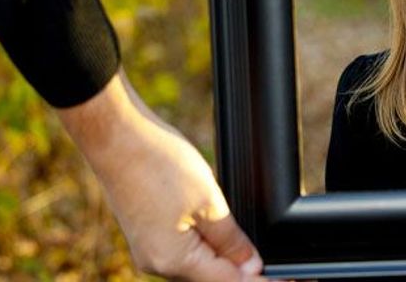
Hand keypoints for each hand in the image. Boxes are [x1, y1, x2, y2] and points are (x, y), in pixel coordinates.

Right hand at [58, 72, 268, 280]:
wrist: (117, 138)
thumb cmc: (157, 164)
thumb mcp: (209, 202)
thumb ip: (231, 241)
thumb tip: (251, 268)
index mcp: (173, 262)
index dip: (260, 281)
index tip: (289, 278)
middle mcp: (157, 264)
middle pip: (213, 279)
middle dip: (244, 272)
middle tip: (280, 267)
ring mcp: (150, 251)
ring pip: (200, 266)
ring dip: (226, 259)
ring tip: (252, 249)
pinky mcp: (148, 235)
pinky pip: (185, 251)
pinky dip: (208, 246)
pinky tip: (222, 233)